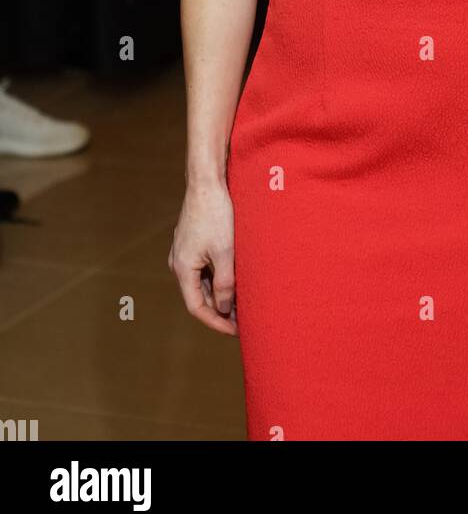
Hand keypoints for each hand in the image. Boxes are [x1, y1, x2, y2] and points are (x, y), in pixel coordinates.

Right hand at [168, 180, 237, 334]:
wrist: (207, 182)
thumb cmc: (216, 214)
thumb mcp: (225, 252)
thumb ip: (224, 283)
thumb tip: (223, 309)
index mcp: (182, 268)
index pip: (196, 307)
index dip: (216, 322)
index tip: (235, 331)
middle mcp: (178, 262)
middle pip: (198, 296)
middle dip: (219, 310)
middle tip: (242, 321)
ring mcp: (184, 252)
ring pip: (201, 282)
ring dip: (219, 294)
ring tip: (241, 304)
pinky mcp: (191, 242)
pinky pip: (202, 269)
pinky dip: (217, 279)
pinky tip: (234, 281)